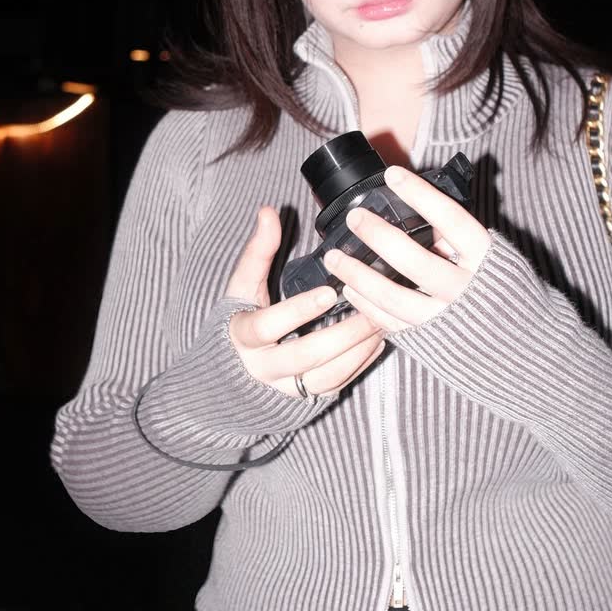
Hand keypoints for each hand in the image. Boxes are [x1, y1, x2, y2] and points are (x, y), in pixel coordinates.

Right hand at [225, 206, 387, 398]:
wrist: (229, 376)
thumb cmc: (240, 320)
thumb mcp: (241, 287)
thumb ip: (257, 251)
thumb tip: (268, 212)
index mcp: (244, 337)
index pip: (269, 326)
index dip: (298, 311)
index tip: (329, 293)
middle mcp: (263, 368)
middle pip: (305, 356)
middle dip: (343, 334)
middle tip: (372, 311)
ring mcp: (285, 388)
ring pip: (326, 376)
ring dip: (357, 350)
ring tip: (382, 323)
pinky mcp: (304, 398)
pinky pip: (335, 385)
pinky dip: (359, 364)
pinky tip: (377, 342)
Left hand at [321, 166, 490, 332]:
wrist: (523, 347)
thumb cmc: (500, 291)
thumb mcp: (492, 257)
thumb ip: (457, 238)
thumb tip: (418, 210)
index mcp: (486, 259)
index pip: (452, 220)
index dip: (421, 195)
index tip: (393, 175)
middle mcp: (466, 291)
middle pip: (415, 261)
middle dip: (378, 236)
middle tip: (355, 218)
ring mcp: (446, 319)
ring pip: (393, 298)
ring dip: (358, 275)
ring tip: (333, 256)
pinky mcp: (429, 341)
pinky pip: (390, 323)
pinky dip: (365, 305)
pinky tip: (348, 288)